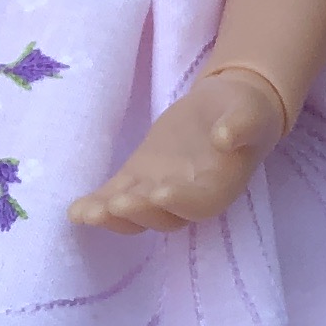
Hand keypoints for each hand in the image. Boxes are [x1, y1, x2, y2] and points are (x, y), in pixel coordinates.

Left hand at [73, 65, 288, 233]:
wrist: (227, 108)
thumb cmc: (245, 113)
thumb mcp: (250, 113)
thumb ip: (242, 125)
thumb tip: (226, 137)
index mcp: (219, 187)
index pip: (198, 202)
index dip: (179, 200)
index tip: (159, 192)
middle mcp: (187, 199)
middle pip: (161, 216)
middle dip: (138, 212)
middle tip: (117, 203)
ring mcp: (159, 191)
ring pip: (134, 214)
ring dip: (111, 216)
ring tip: (88, 213)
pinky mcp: (138, 178)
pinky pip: (116, 196)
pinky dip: (97, 205)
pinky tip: (75, 211)